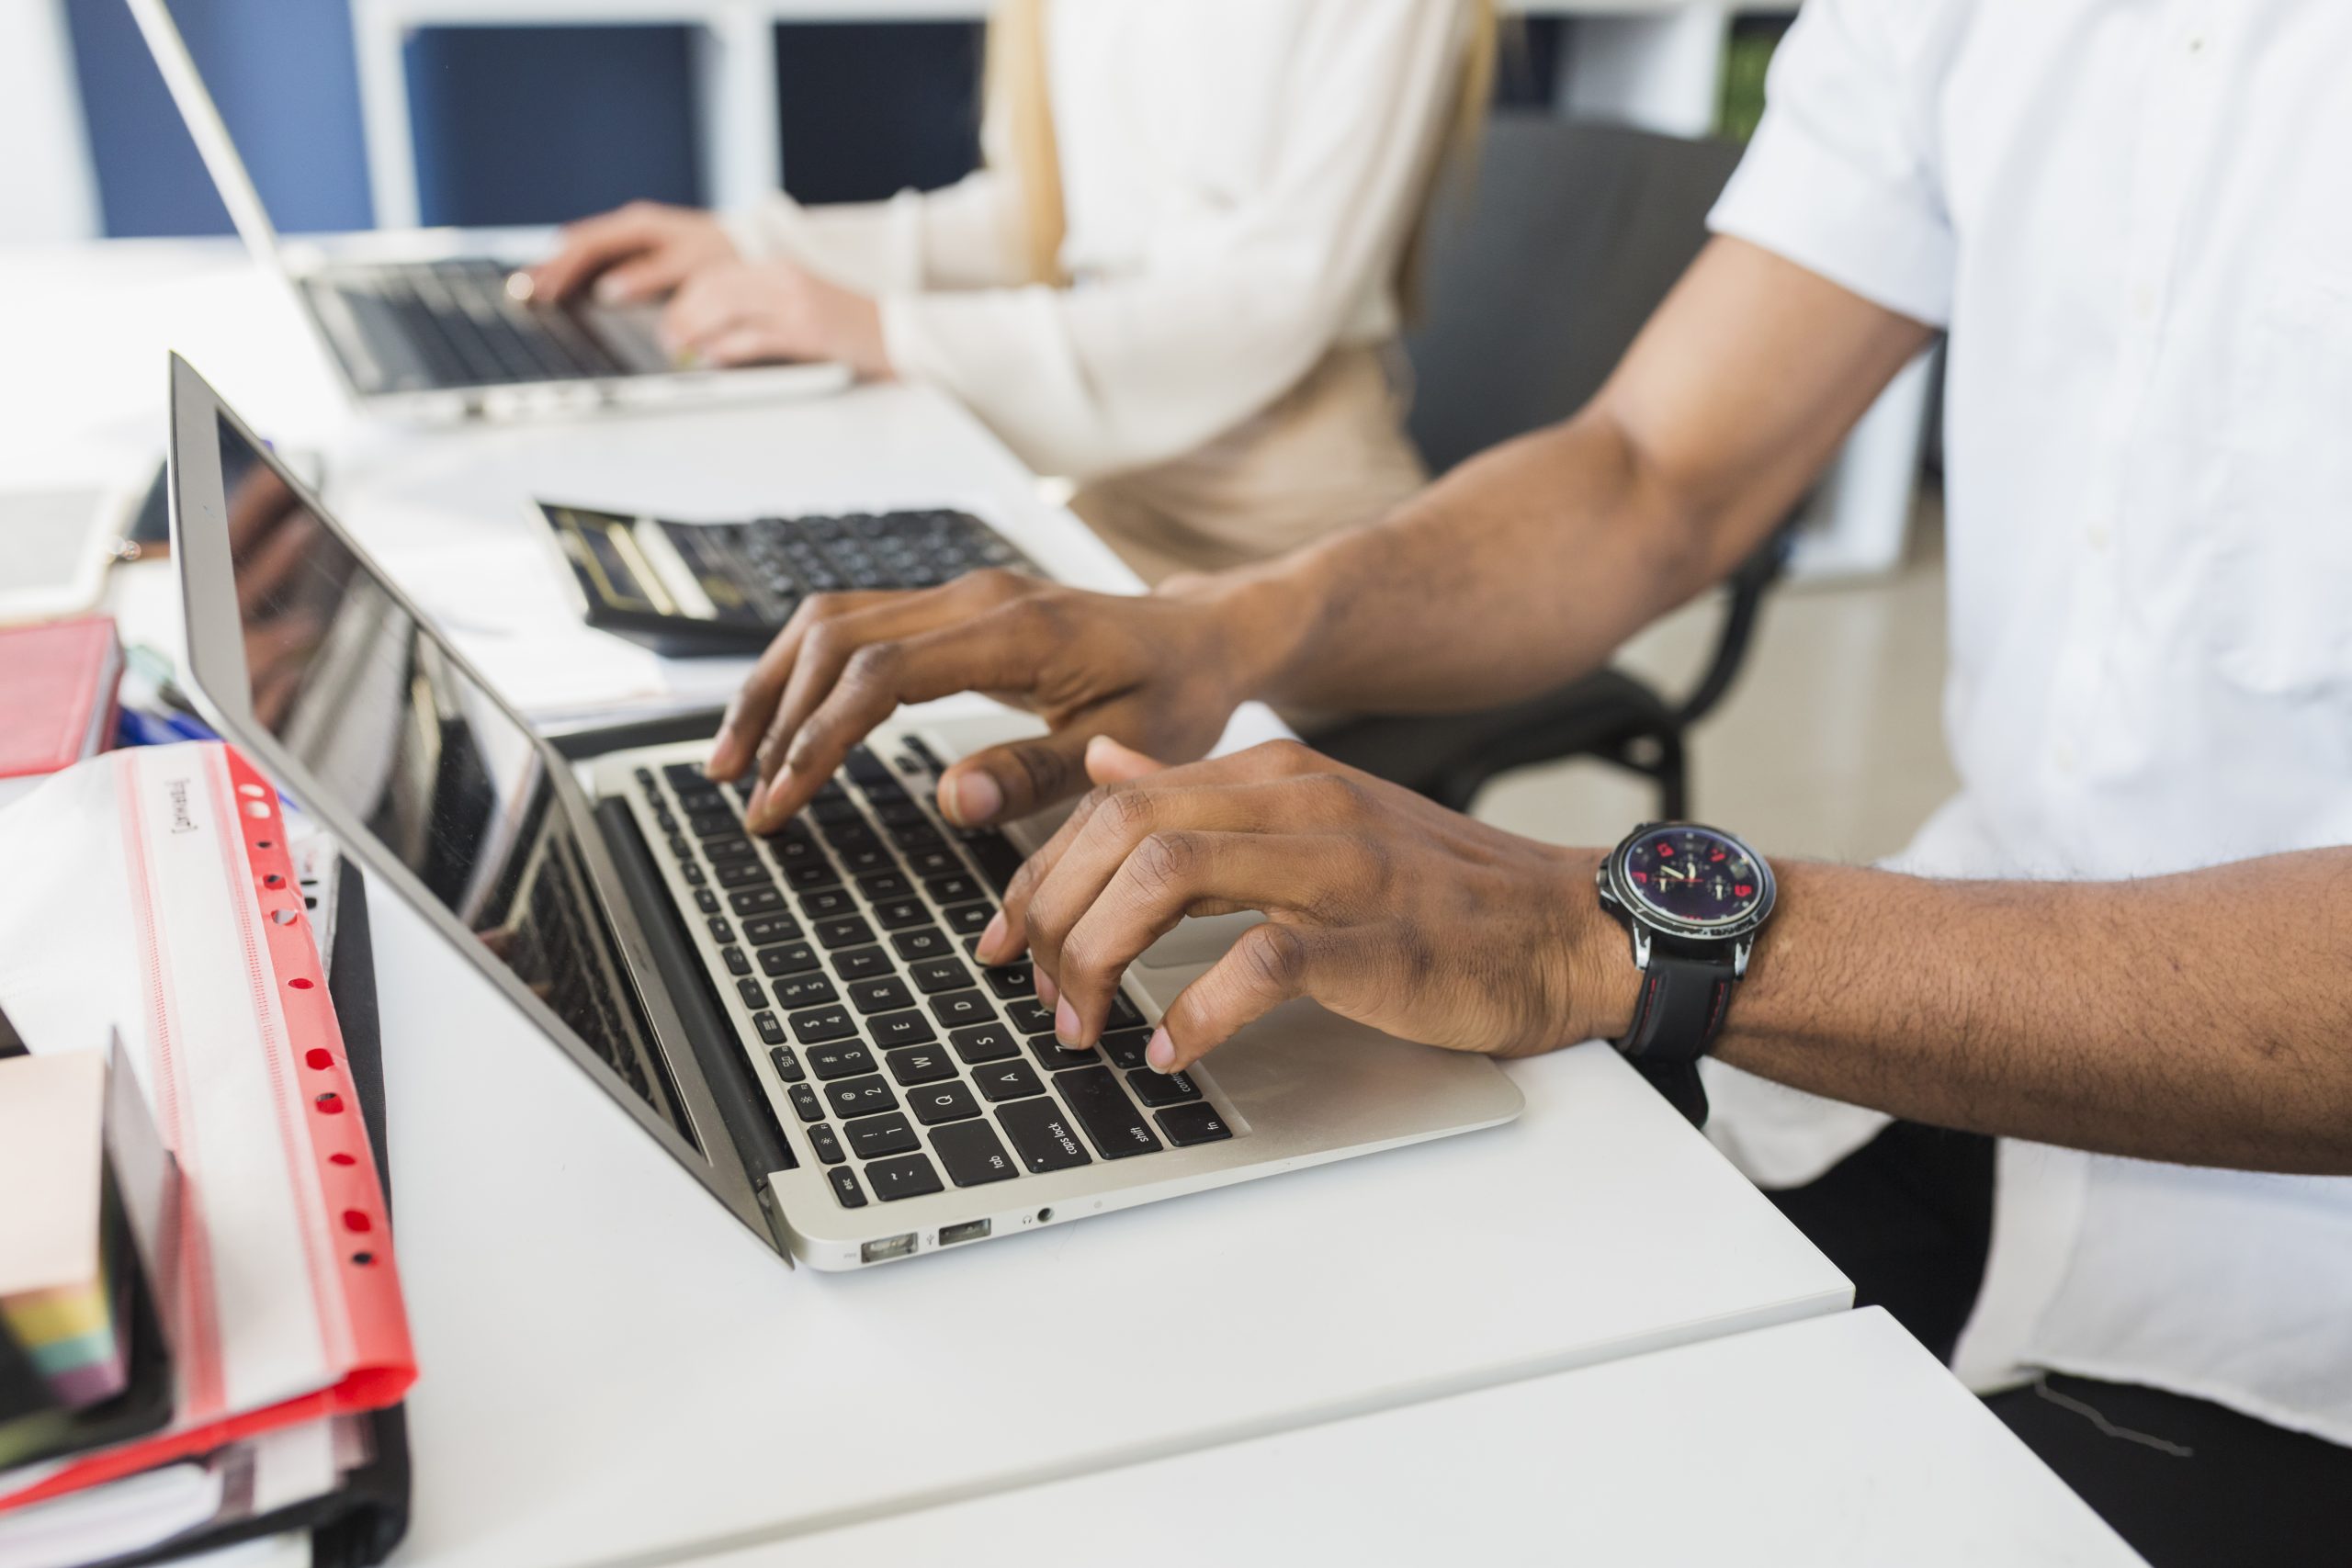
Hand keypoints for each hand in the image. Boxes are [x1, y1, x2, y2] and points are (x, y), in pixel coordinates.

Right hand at [525, 201, 737, 304]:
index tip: (542, 290)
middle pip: (578, 245)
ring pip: (585, 250)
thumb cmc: (725, 255)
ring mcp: (633, 237)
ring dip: (560, 269)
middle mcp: (631, 227)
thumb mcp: (690, 266)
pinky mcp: (639, 249)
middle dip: (549, 267)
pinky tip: (566, 286)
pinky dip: (578, 271)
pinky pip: (599, 257)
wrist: (752, 245)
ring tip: (532, 289)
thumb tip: (607, 290)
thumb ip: (649, 276)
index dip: (561, 268)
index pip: (587, 246)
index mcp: (639, 226)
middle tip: (521, 291)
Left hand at [660, 260, 889, 377]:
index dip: (683, 296)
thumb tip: (708, 331)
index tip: (669, 320)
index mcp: (778, 268)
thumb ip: (756, 307)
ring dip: (694, 330)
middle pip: (712, 286)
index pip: (714, 271)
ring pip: (724, 306)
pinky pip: (752, 336)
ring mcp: (795, 304)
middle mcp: (783, 278)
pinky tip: (714, 358)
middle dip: (681, 313)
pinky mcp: (806, 332)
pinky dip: (726, 348)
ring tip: (681, 350)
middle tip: (667, 340)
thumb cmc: (845, 326)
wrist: (897, 333)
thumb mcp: (798, 304)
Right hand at [707, 570, 1277, 835]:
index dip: (818, 739)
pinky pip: (855, 624)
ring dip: (775, 688)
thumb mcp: (1127, 750)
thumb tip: (954, 801)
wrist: (1203, 638)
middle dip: (777, 718)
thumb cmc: (1175, 694)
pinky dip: (806, 671)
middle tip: (746, 797)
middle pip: (835, 639)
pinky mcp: (952, 606)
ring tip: (735, 763)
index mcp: (1017, 631)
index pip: (881, 676)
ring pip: (831, 622)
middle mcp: (975, 597)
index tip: (781, 800)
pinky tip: (781, 720)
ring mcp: (958, 593)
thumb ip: (1041, 775)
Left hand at [979, 738, 1638, 1073]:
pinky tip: (1172, 1052)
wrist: (1571, 928)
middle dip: (1053, 915)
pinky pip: (1259, 962)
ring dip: (1102, 957)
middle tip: (1038, 993)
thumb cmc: (1444, 891)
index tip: (1006, 942)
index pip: (1112, 802)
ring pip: (1167, 875)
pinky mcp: (1378, 940)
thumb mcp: (1313, 816)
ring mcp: (1339, 866)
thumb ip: (1203, 793)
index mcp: (1273, 776)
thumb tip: (1104, 766)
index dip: (1038, 875)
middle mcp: (1298, 804)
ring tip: (1087, 1024)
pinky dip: (1196, 1013)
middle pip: (1121, 830)